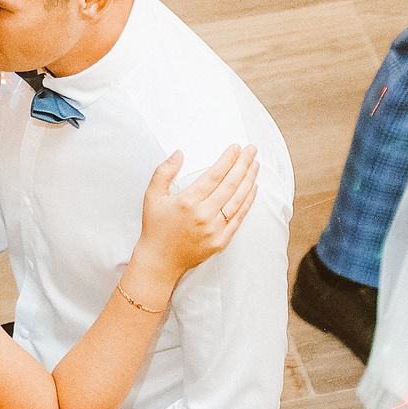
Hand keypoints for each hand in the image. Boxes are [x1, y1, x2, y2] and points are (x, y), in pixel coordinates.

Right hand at [136, 145, 258, 278]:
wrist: (160, 261)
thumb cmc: (156, 228)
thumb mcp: (152, 196)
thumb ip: (164, 172)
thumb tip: (179, 153)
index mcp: (187, 202)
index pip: (214, 175)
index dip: (227, 160)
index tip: (236, 147)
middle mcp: (203, 215)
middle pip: (230, 185)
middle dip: (243, 164)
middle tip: (252, 150)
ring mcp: (214, 230)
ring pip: (238, 200)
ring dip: (249, 180)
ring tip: (255, 165)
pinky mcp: (221, 241)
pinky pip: (239, 218)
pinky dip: (248, 202)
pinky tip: (253, 188)